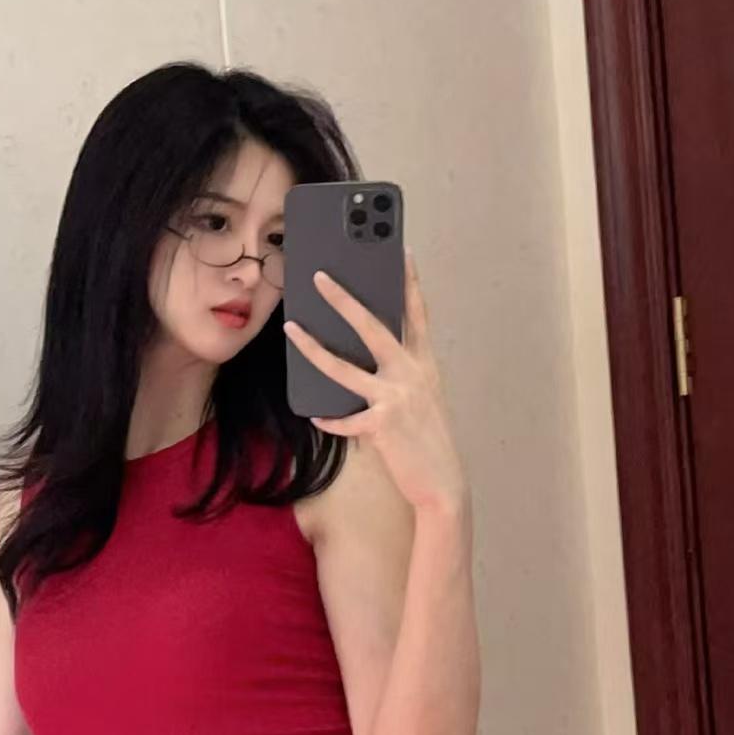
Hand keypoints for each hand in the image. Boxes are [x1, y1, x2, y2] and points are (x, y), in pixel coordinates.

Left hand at [282, 248, 468, 513]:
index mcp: (424, 364)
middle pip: (373, 327)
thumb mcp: (422, 397)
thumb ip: (400, 374)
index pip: (417, 314)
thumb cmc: (427, 438)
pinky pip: (345, 418)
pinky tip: (316, 416)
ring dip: (314, 348)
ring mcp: (396, 398)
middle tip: (320, 277)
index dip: (409, 282)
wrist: (442, 482)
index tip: (402, 251)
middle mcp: (412, 374)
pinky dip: (329, 419)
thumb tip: (362, 357)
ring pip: (345, 368)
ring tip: (291, 329)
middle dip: (344, 300)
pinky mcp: (382, 424)